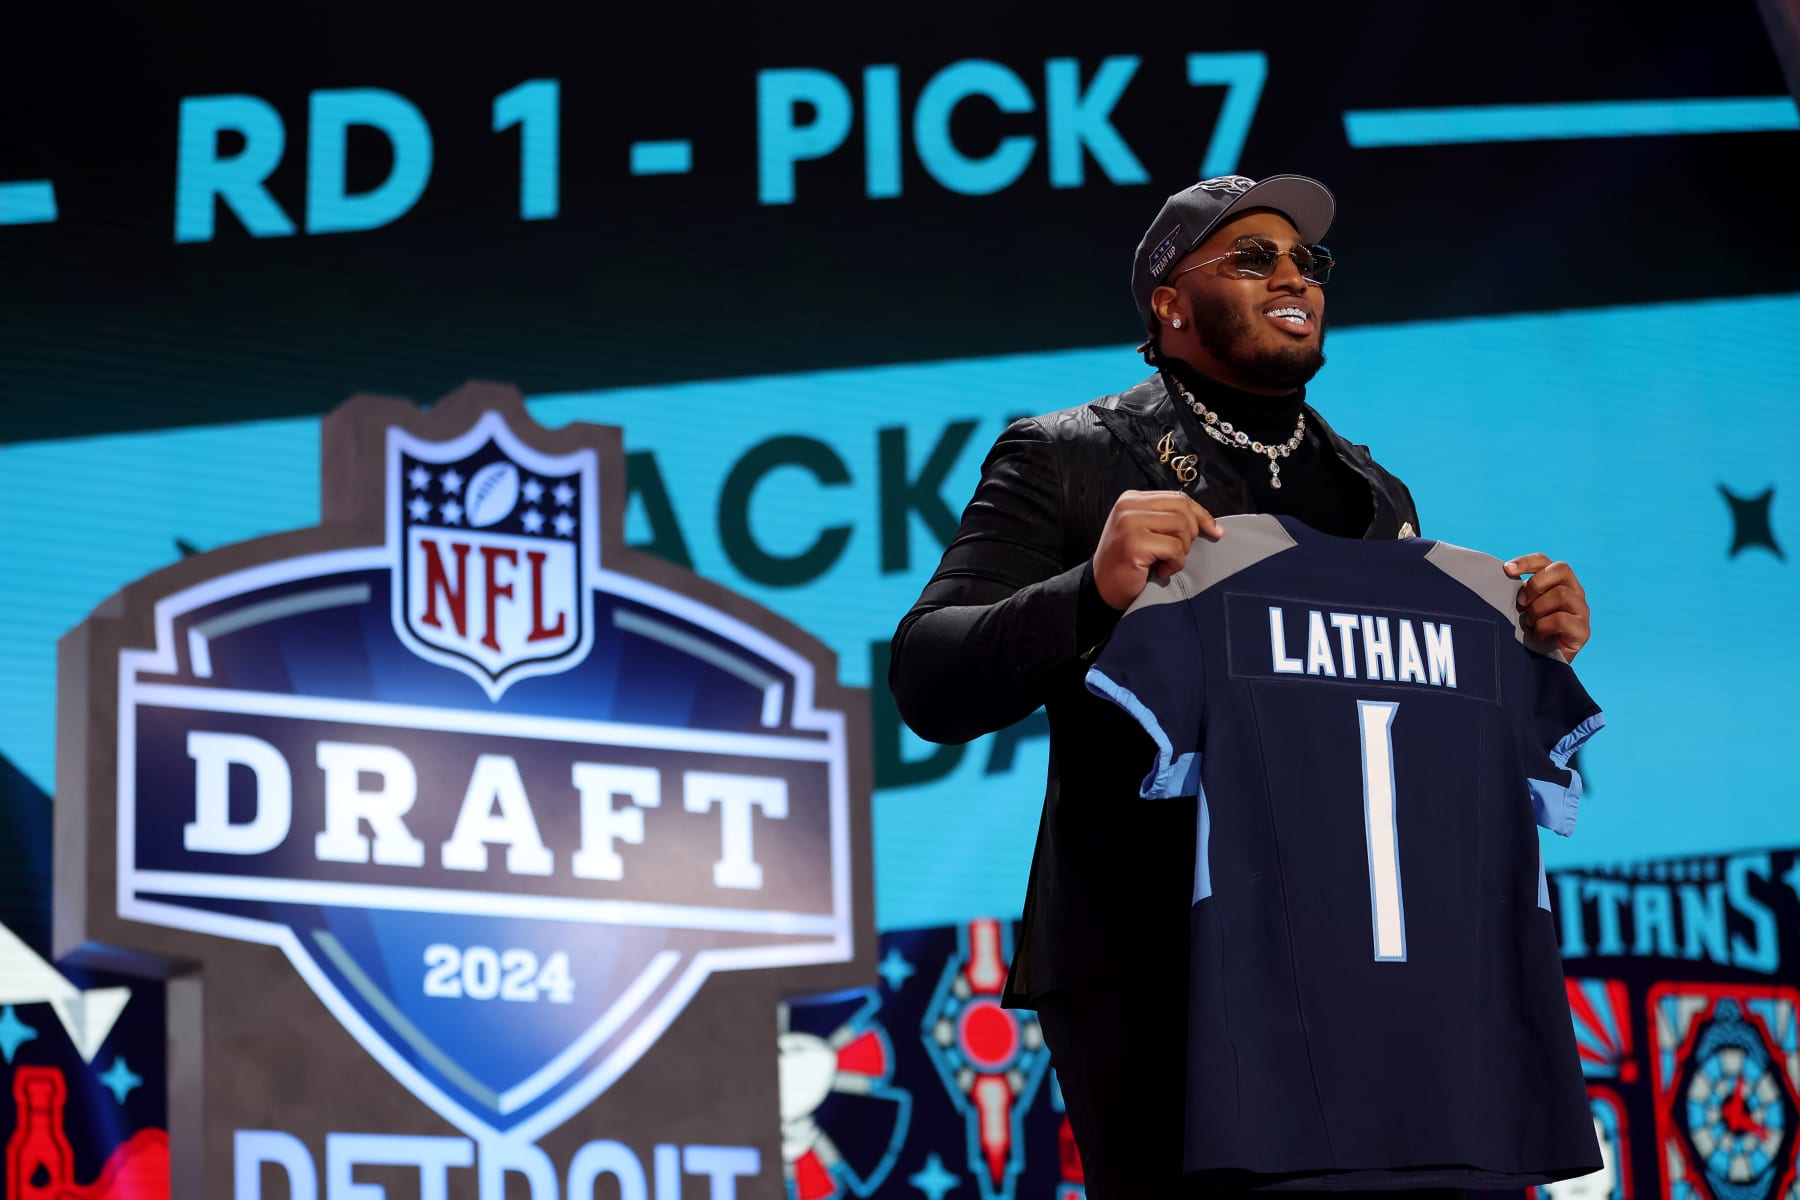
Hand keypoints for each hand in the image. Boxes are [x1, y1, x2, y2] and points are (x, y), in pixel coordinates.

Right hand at [1093, 491, 1220, 609]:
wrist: (1102, 590)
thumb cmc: (1129, 564)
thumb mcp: (1147, 532)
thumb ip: (1168, 520)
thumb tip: (1211, 524)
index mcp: (1132, 499)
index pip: (1178, 498)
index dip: (1201, 515)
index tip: (1215, 531)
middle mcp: (1128, 506)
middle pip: (1182, 509)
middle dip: (1191, 534)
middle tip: (1177, 553)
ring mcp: (1130, 523)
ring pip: (1181, 527)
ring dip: (1181, 550)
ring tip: (1164, 562)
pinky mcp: (1135, 543)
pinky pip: (1174, 548)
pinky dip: (1174, 564)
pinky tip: (1159, 571)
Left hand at [1503, 554, 1589, 661]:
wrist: (1542, 664)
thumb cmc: (1529, 631)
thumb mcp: (1522, 608)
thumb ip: (1520, 593)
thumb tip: (1502, 577)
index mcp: (1558, 582)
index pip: (1545, 561)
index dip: (1526, 562)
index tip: (1507, 570)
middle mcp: (1574, 591)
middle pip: (1560, 570)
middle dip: (1535, 584)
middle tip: (1521, 602)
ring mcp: (1581, 610)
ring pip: (1561, 595)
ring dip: (1538, 609)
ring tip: (1529, 623)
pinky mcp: (1583, 630)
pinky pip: (1562, 619)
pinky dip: (1544, 626)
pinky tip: (1537, 635)